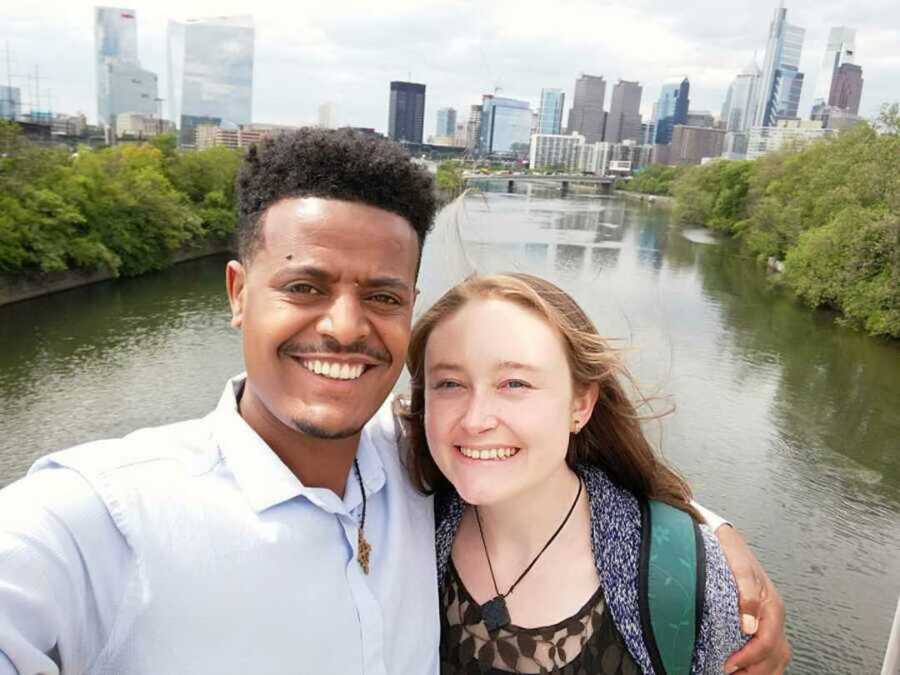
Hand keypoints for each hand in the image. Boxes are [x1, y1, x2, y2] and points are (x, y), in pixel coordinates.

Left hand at [716, 525, 790, 673]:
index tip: (727, 665)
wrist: (728, 539)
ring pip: (778, 655)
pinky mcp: (763, 620)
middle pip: (775, 655)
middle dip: (755, 670)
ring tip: (739, 674)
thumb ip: (747, 595)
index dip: (749, 658)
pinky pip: (772, 649)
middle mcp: (775, 615)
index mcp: (772, 606)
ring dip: (761, 670)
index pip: (767, 642)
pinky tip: (747, 666)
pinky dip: (763, 663)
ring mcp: (771, 619)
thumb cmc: (733, 552)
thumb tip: (749, 626)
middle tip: (729, 673)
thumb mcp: (740, 568)